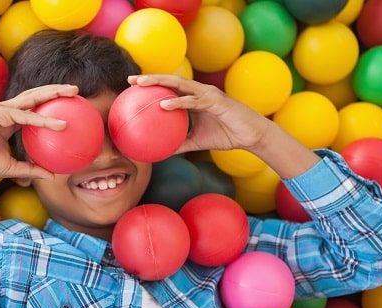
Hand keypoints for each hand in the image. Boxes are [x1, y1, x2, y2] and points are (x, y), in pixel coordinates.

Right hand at [0, 83, 79, 183]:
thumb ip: (31, 169)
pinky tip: (60, 124)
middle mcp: (5, 112)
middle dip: (56, 90)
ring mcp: (1, 110)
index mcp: (7, 121)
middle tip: (76, 91)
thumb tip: (53, 176)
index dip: (49, 104)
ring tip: (73, 92)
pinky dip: (43, 120)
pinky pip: (25, 117)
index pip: (32, 108)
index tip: (68, 105)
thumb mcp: (11, 168)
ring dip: (54, 93)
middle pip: (35, 96)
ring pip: (32, 98)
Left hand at [126, 75, 273, 153]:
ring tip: (141, 84)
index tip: (132, 88)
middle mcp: (199, 92)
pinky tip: (162, 105)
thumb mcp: (197, 142)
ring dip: (159, 82)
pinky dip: (178, 102)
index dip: (152, 86)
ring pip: (179, 85)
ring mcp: (207, 94)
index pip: (169, 88)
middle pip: (170, 81)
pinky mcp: (215, 102)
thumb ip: (179, 144)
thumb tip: (160, 153)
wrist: (251, 136)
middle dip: (149, 79)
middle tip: (130, 80)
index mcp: (195, 98)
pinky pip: (193, 101)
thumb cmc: (227, 135)